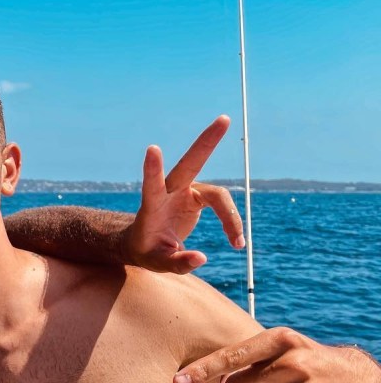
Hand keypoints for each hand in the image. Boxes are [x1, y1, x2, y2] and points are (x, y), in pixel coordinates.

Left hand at [124, 115, 244, 273]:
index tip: (152, 149)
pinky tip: (236, 241)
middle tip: (224, 119)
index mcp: (153, 205)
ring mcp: (186, 191)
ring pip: (218, 194)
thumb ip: (177, 263)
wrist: (145, 245)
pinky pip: (223, 205)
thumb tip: (201, 258)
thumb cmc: (146, 252)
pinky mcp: (198, 197)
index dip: (153, 169)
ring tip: (237, 243)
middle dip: (207, 142)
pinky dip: (231, 222)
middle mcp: (171, 191)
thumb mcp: (157, 263)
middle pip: (191, 163)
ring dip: (230, 217)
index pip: (152, 184)